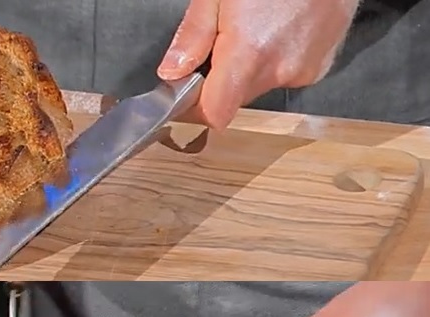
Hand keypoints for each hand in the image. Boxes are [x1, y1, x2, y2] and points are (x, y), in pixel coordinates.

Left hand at [157, 0, 359, 128]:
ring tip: (257, 26)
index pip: (216, 113)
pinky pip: (287, 73)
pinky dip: (277, 58)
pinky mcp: (323, 64)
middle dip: (222, 79)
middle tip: (221, 41)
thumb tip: (172, 72)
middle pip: (236, 98)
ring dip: (251, 67)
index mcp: (250, 54)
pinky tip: (280, 28)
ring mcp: (307, 69)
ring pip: (261, 85)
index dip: (195, 110)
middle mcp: (282, 68)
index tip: (184, 96)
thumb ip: (194, 36)